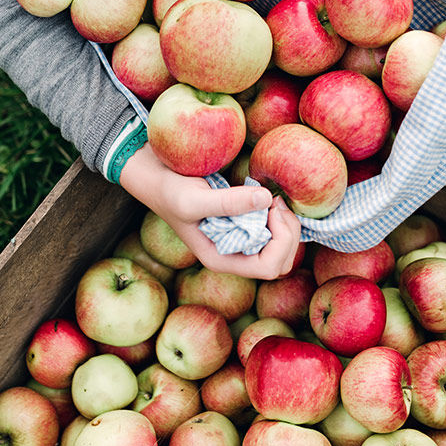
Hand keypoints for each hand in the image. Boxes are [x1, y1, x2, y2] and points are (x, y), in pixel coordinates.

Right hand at [118, 144, 302, 279]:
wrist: (157, 177)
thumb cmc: (170, 192)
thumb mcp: (194, 199)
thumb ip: (229, 202)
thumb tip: (267, 199)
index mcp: (222, 259)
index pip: (268, 267)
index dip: (280, 241)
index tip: (269, 209)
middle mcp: (234, 254)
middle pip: (281, 261)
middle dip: (288, 233)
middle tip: (275, 202)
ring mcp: (240, 240)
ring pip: (282, 247)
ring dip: (286, 224)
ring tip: (272, 199)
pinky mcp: (243, 223)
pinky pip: (274, 230)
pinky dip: (279, 215)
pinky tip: (267, 196)